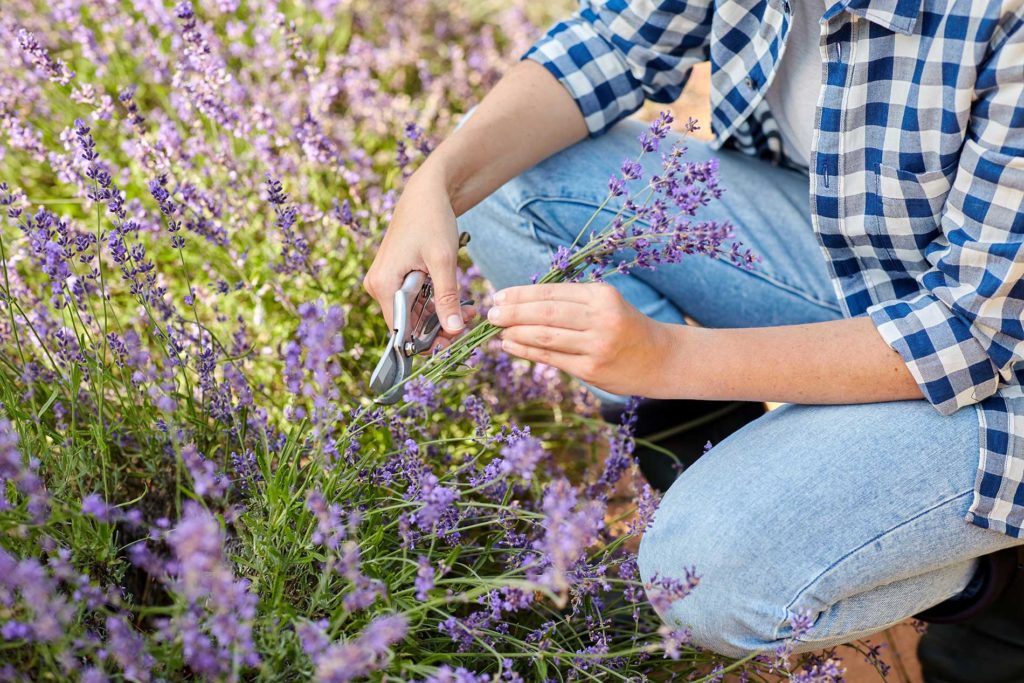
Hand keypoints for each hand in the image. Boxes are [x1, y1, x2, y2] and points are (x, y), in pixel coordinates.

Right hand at [362, 171, 473, 347]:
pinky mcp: (396, 277)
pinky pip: (414, 301)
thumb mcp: (443, 261)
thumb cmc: (432, 220)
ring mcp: (386, 282)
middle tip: (468, 325)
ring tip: (469, 313)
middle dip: (439, 329)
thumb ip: (447, 297)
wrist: (426, 192)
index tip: (455, 343)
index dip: (428, 342)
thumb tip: (454, 331)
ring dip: (441, 317)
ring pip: (413, 314)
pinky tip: (458, 304)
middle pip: (407, 324)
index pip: (401, 330)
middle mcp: (378, 286)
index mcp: (383, 285)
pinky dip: (435, 305)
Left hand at [487, 282, 678, 397]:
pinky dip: (527, 351)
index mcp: (602, 296)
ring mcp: (596, 346)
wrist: (661, 359)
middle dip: (513, 312)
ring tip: (497, 330)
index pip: (552, 292)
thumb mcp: (606, 304)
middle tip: (491, 312)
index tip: (499, 295)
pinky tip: (510, 345)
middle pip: (545, 312)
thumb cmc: (626, 327)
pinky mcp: (591, 370)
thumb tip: (523, 301)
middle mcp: (600, 318)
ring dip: (516, 332)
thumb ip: (572, 301)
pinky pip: (552, 358)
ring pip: (545, 336)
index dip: (521, 294)